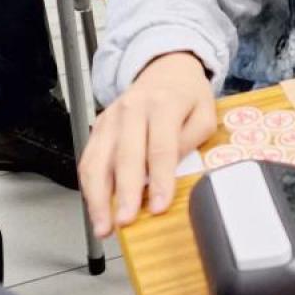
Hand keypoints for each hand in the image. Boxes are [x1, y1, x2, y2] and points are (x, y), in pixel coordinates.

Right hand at [79, 53, 216, 238]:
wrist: (166, 68)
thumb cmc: (188, 95)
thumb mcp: (205, 114)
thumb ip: (192, 140)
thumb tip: (172, 170)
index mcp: (163, 105)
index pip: (160, 149)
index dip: (160, 181)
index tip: (159, 207)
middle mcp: (132, 110)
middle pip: (125, 157)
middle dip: (124, 194)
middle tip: (126, 221)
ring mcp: (111, 118)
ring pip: (97, 161)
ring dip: (98, 198)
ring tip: (104, 226)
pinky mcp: (99, 126)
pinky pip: (88, 159)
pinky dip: (89, 186)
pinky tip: (96, 207)